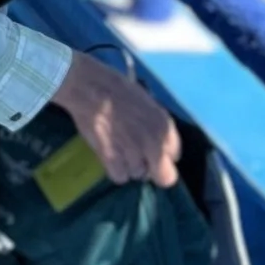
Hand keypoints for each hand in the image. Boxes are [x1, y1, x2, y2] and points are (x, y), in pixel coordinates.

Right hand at [53, 50, 180, 187]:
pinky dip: (114, 169)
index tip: (150, 148)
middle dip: (153, 170)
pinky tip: (108, 155)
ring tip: (117, 149)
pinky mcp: (112, 159)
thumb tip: (156, 142)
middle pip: (165, 177)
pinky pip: (119, 177)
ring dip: (129, 166)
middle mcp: (154, 144)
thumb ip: (156, 126)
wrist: (90, 87)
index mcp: (165, 127)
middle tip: (139, 160)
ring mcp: (133, 153)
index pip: (174, 155)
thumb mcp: (148, 103)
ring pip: (137, 175)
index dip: (161, 152)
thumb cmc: (117, 89)